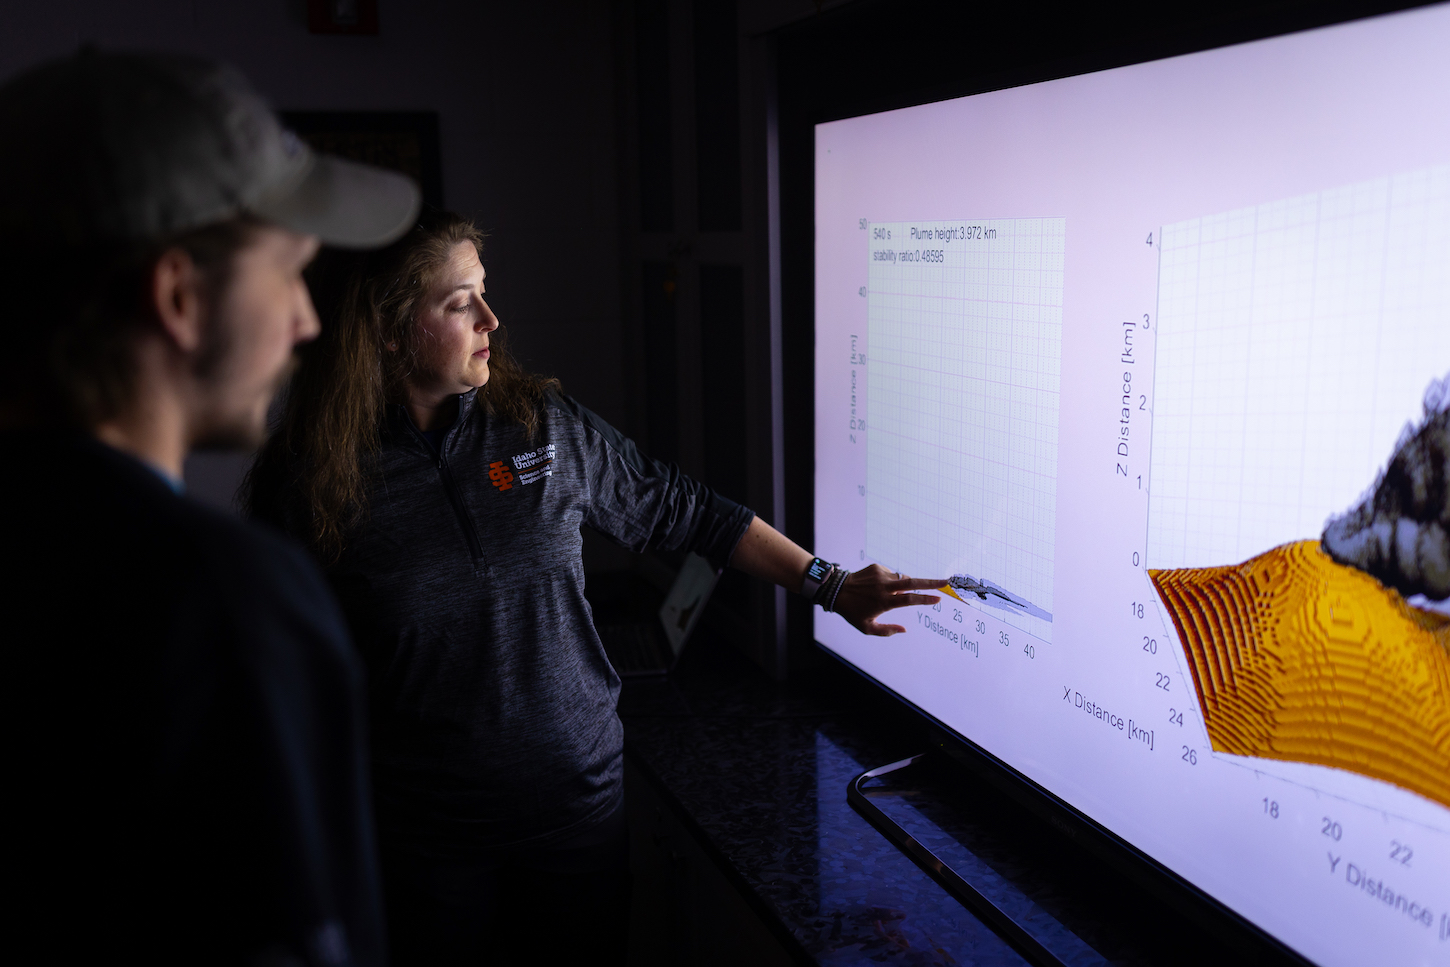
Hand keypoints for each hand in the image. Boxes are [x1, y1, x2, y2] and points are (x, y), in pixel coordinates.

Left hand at [831, 564, 947, 635]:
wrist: (836, 590)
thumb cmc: (852, 612)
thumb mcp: (866, 627)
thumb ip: (886, 631)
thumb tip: (904, 630)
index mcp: (884, 602)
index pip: (909, 600)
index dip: (925, 599)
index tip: (938, 598)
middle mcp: (884, 587)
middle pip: (913, 582)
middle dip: (931, 582)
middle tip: (946, 581)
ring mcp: (881, 575)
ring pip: (902, 578)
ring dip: (905, 585)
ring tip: (892, 594)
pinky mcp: (877, 567)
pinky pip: (891, 574)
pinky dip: (891, 581)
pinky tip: (878, 588)